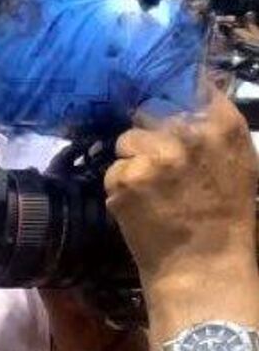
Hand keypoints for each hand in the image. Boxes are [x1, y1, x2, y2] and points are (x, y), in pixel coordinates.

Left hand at [106, 91, 257, 309]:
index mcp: (223, 125)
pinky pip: (113, 169)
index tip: (166, 100)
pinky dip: (120, 187)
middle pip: (149, 110)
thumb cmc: (228, 217)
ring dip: (132, 160)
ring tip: (152, 189)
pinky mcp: (124, 178)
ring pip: (126, 140)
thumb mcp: (238, 162)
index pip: (188, 83)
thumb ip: (214, 126)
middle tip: (160, 163)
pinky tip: (140, 207)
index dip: (171, 91)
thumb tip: (196, 87)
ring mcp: (154, 155)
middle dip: (150, 132)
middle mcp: (188, 133)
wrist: (204, 267)